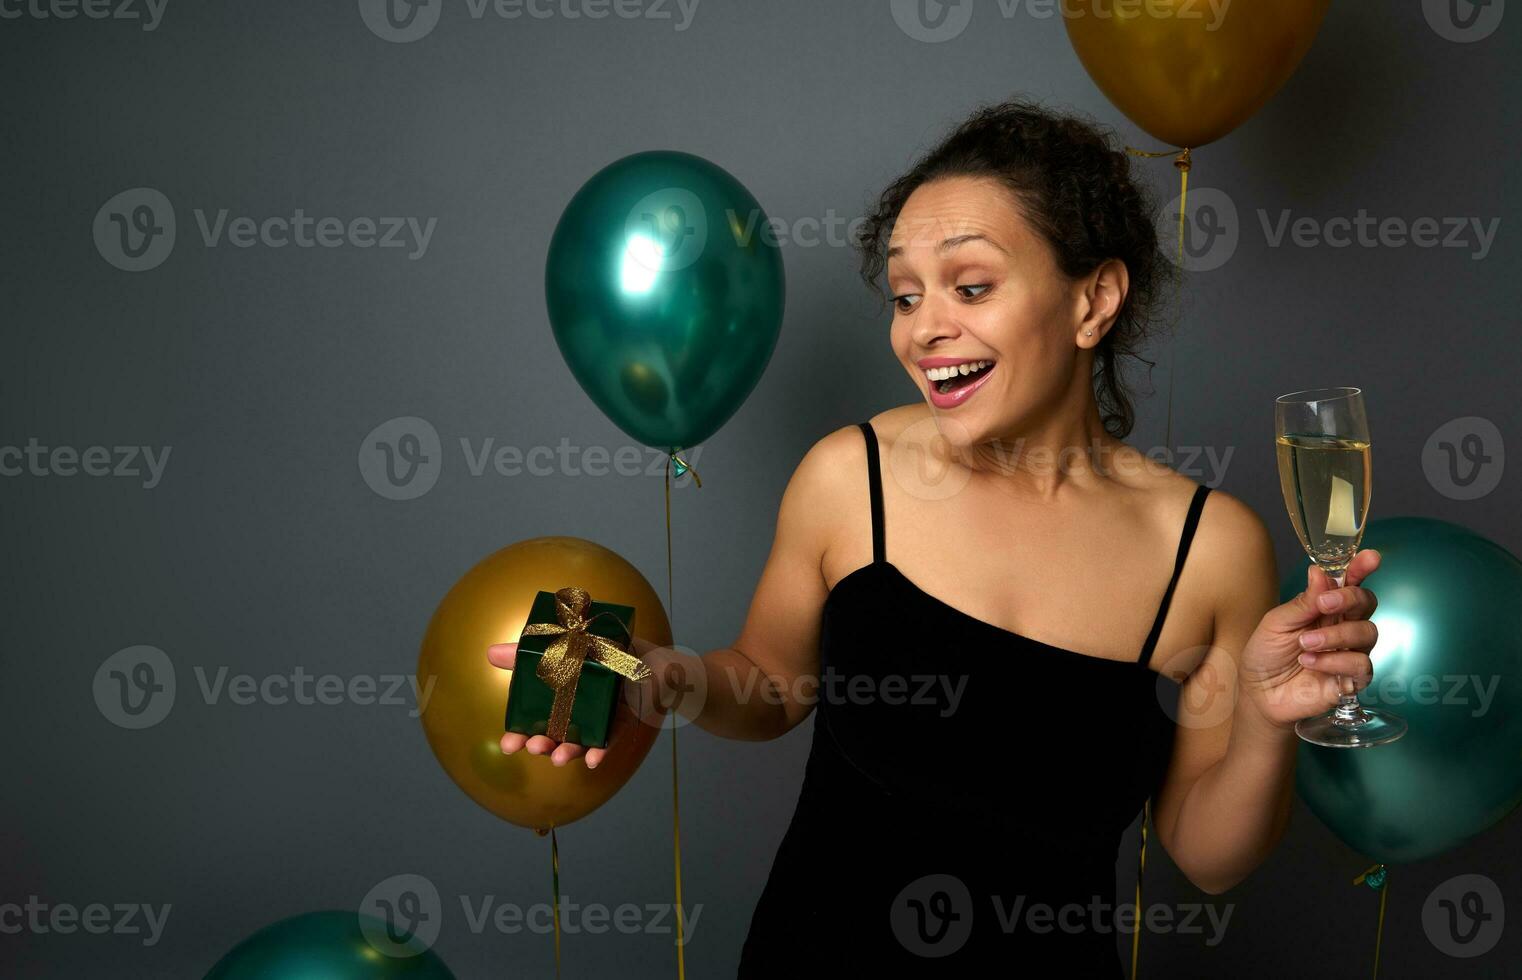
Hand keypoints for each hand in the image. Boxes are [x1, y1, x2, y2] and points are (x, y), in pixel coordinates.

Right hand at [486, 636, 693, 768]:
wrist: (669, 666)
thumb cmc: (621, 653)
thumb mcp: (578, 643)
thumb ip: (537, 651)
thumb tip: (491, 654)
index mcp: (564, 689)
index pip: (536, 712)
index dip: (519, 729)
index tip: (506, 743)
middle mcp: (580, 707)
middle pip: (554, 730)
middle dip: (538, 743)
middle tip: (527, 748)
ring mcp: (601, 717)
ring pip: (578, 739)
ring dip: (565, 750)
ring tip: (556, 757)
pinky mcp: (624, 723)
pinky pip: (609, 740)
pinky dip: (600, 751)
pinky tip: (592, 760)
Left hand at [1237, 550, 1381, 730]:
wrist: (1258, 694)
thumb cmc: (1266, 654)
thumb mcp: (1276, 623)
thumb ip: (1302, 602)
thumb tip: (1320, 573)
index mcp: (1325, 606)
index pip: (1350, 582)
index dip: (1362, 568)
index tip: (1370, 557)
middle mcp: (1343, 625)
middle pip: (1367, 602)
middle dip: (1349, 598)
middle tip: (1324, 604)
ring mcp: (1350, 651)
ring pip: (1368, 632)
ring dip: (1336, 635)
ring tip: (1304, 644)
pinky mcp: (1353, 678)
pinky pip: (1361, 664)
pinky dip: (1335, 660)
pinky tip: (1310, 662)